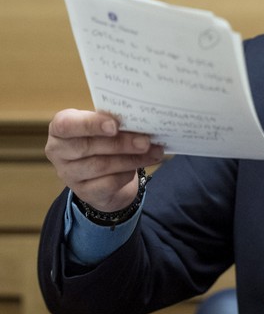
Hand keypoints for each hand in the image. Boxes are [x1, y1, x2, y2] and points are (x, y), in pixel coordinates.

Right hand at [45, 109, 163, 211]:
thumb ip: (115, 122)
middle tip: (145, 141)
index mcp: (61, 128)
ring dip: (131, 158)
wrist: (103, 173)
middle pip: (88, 147)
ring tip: (154, 151)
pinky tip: (144, 163)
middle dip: (121, 143)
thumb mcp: (105, 126)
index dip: (90, 124)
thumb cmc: (103, 139)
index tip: (115, 125)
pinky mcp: (84, 192)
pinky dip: (129, 172)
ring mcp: (69, 174)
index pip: (66, 125)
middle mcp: (59, 151)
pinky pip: (109, 183)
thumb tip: (141, 121)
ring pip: (101, 166)